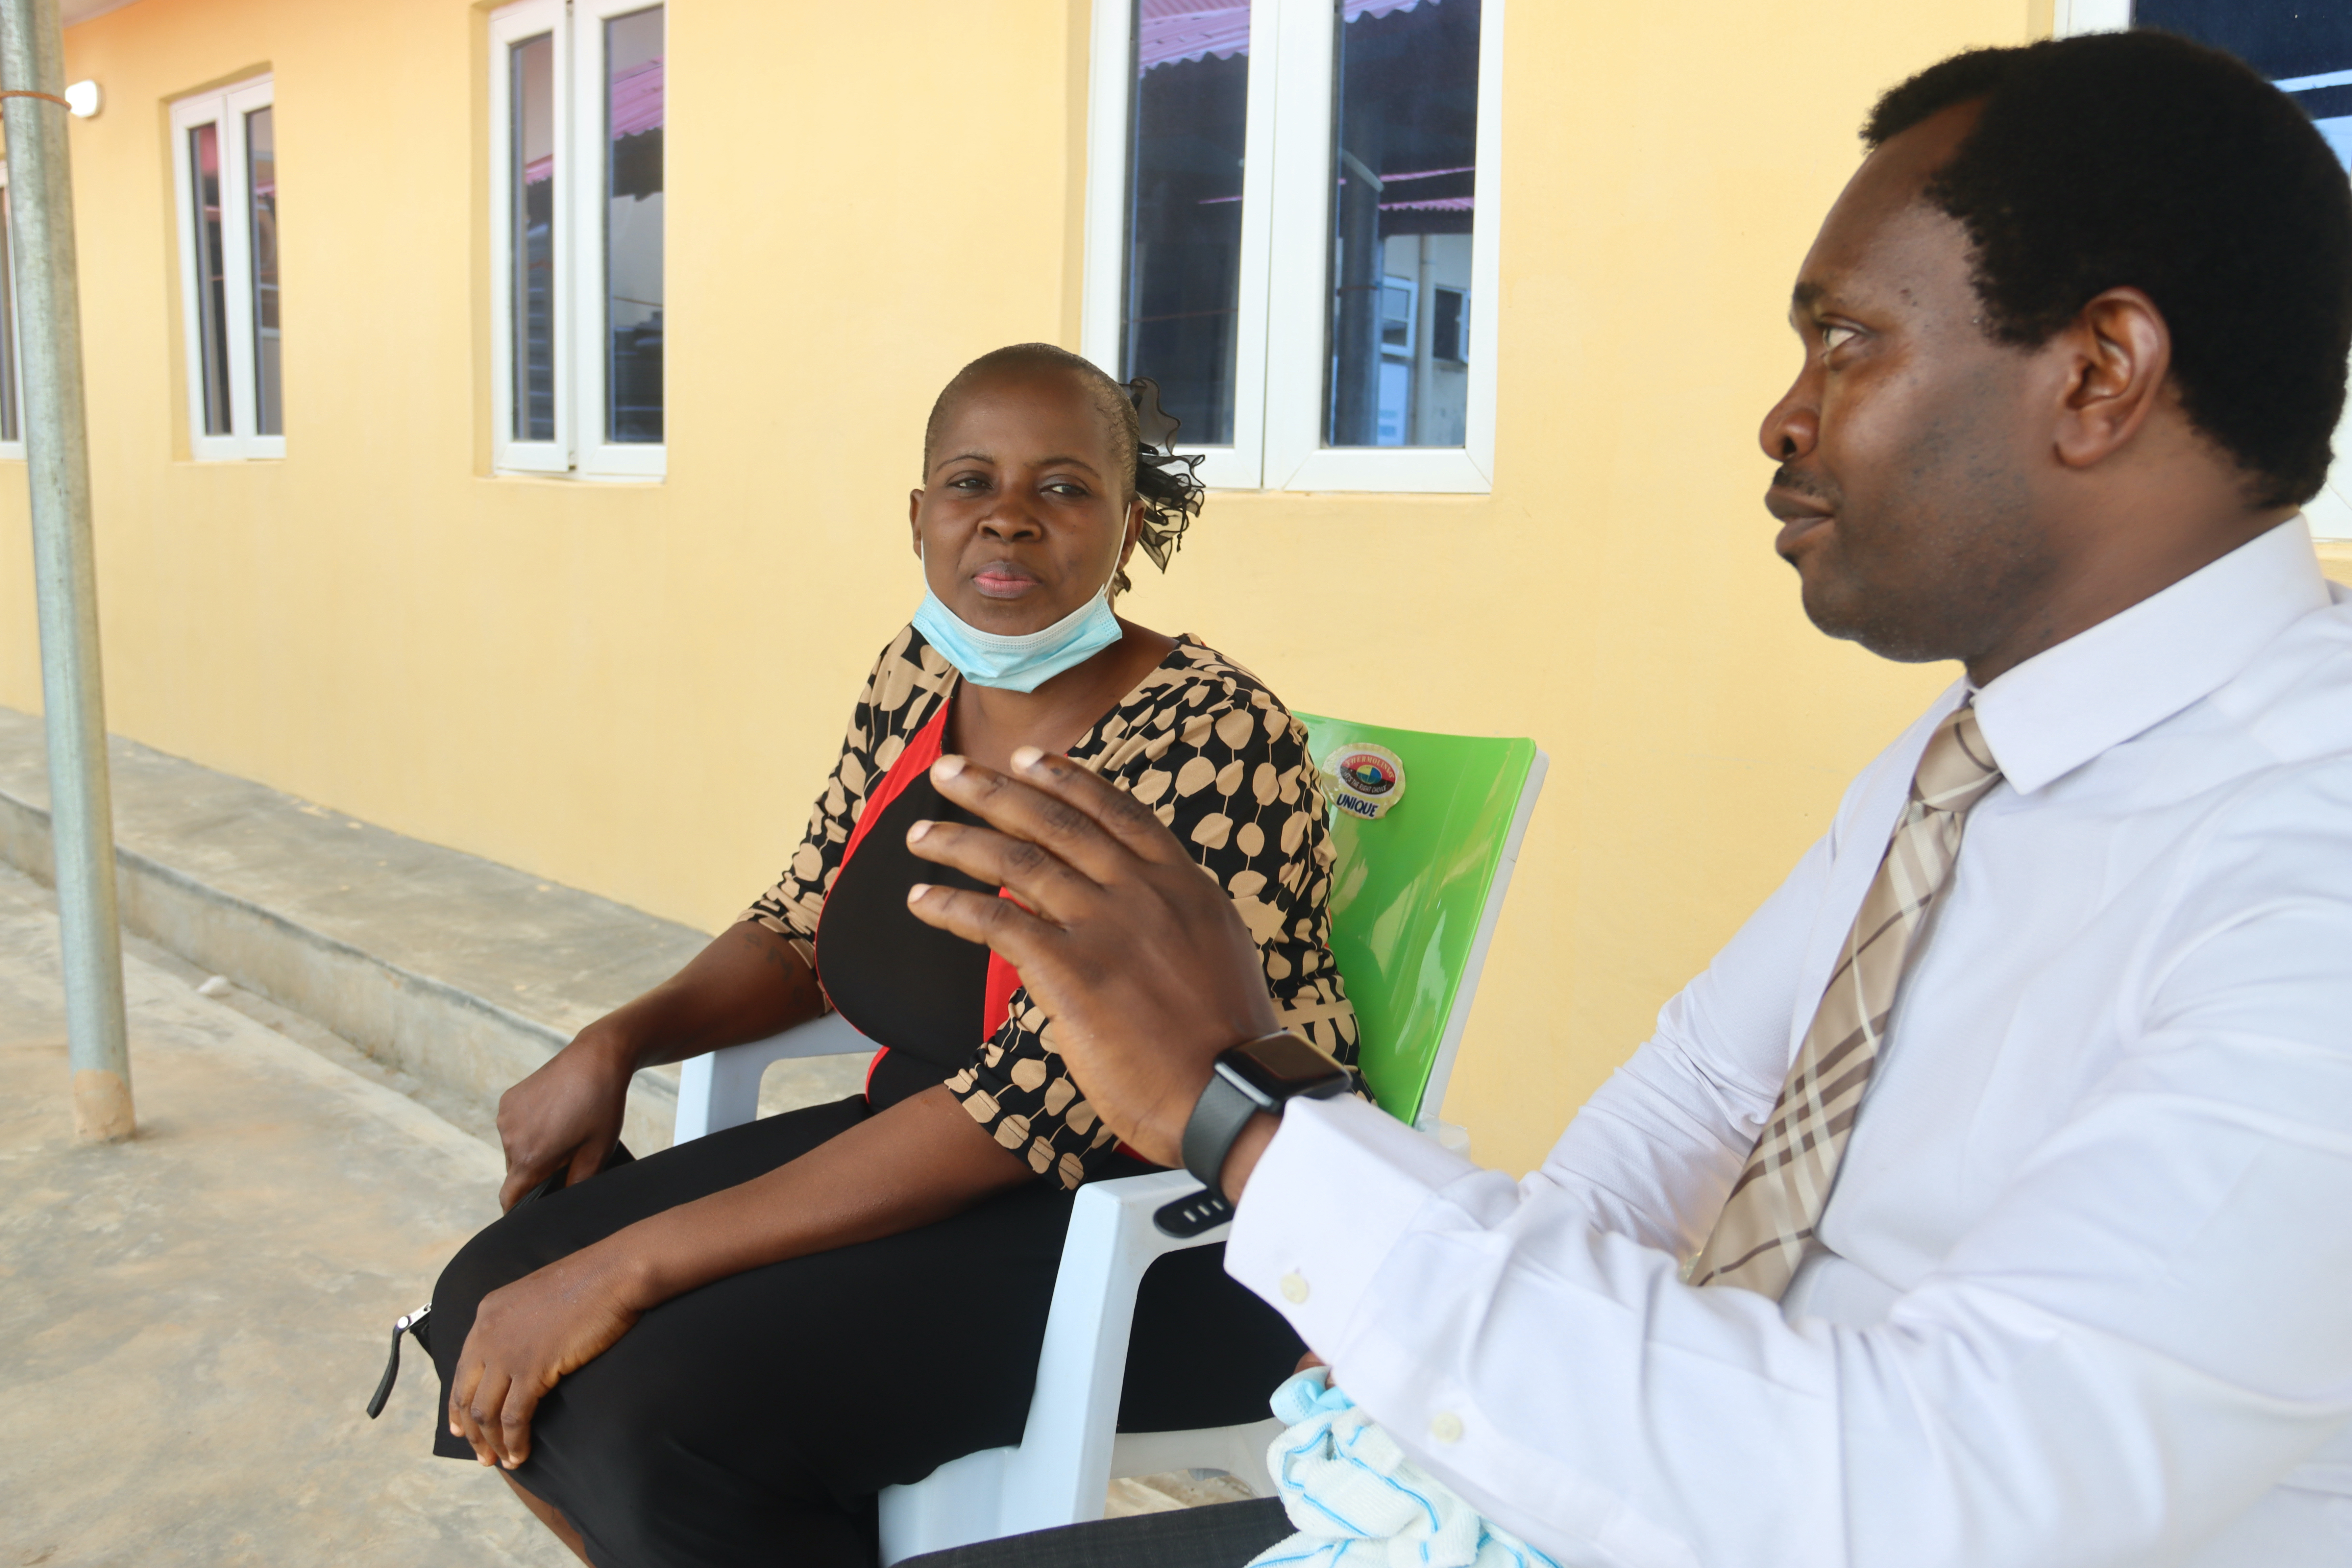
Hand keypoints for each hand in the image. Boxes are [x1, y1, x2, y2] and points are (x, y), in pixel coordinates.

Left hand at [447, 1243, 642, 1468]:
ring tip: (502, 1462)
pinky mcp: (531, 1368)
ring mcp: (507, 1351)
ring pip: (485, 1411)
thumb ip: (518, 1325)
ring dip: (490, 1443)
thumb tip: (519, 1354)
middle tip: (481, 1455)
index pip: (463, 1368)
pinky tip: (520, 1455)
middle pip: (467, 1394)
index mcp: (488, 1313)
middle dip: (471, 1431)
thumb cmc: (589, 1282)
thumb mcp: (537, 1299)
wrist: (613, 1273)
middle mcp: (488, 1333)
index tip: (461, 1429)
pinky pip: (513, 1417)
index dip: (458, 1404)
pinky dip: (514, 1441)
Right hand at [496, 1029, 633, 1211]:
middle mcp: (510, 1139)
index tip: (531, 1213)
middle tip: (567, 1159)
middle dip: (537, 1173)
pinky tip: (554, 1114)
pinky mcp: (509, 1099)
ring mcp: (506, 1117)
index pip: (510, 1199)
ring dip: (533, 1149)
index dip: (519, 1211)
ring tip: (564, 1132)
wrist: (597, 1059)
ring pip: (515, 1148)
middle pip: (516, 1173)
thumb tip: (564, 1204)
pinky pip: (515, 1125)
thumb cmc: (601, 1107)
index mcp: (530, 1158)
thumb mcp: (597, 1153)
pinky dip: (529, 1127)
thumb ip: (576, 1185)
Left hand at [903, 747, 1280, 1166]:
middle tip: (948, 770)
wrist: (1231, 1092)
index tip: (1026, 758)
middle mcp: (1144, 891)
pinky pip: (997, 921)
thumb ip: (1172, 920)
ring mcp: (1107, 925)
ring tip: (919, 832)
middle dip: (994, 789)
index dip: (1066, 779)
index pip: (1116, 811)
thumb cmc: (1226, 1042)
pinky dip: (952, 907)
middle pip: (1057, 820)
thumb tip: (1139, 911)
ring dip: (960, 842)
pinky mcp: (1072, 969)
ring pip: (1019, 860)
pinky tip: (921, 900)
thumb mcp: (1215, 952)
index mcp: (1182, 883)